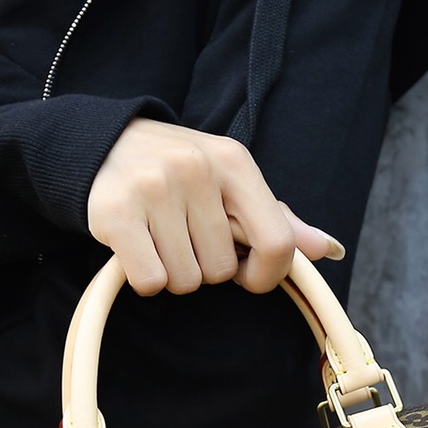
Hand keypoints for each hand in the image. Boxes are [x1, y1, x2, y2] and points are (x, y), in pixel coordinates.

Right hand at [86, 118, 344, 295]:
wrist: (99, 147)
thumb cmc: (175, 173)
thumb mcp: (229, 182)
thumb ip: (276, 218)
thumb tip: (328, 248)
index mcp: (234, 161)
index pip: (277, 243)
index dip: (265, 275)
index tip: (246, 275)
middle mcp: (197, 169)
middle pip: (222, 271)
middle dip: (203, 267)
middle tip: (182, 236)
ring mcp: (155, 189)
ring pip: (185, 281)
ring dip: (173, 272)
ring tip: (158, 237)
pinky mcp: (117, 214)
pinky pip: (151, 281)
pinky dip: (144, 278)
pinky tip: (136, 248)